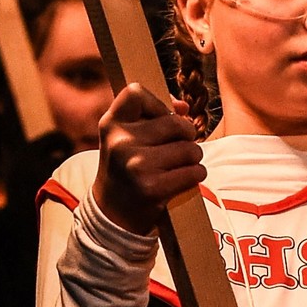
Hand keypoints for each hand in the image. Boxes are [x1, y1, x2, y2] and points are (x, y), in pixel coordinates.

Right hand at [92, 84, 204, 235]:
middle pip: (175, 123)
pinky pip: (193, 171)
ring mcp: (135, 165)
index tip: (161, 118)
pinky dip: (196, 175)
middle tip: (178, 148)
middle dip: (186, 135)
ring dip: (193, 158)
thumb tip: (184, 107)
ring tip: (178, 167)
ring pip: (190, 149)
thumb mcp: (126, 138)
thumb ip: (151, 116)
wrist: (113, 214)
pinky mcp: (152, 188)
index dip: (157, 103)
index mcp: (110, 124)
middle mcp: (120, 142)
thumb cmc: (127, 168)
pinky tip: (183, 180)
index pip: (136, 92)